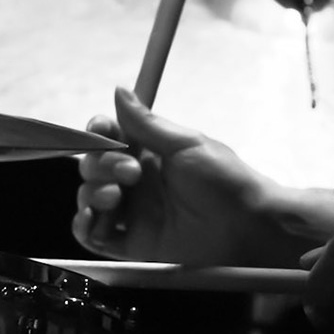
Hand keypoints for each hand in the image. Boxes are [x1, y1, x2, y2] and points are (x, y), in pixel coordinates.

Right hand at [72, 87, 330, 266]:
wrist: (248, 226)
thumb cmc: (226, 180)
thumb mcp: (185, 145)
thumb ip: (146, 123)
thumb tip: (120, 90)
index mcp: (149, 153)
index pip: (108, 138)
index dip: (98, 134)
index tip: (101, 131)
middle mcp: (137, 181)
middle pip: (94, 167)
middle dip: (100, 165)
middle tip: (129, 172)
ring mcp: (135, 212)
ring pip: (91, 199)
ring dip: (92, 194)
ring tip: (115, 197)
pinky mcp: (135, 243)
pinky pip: (98, 238)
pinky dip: (85, 229)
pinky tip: (93, 220)